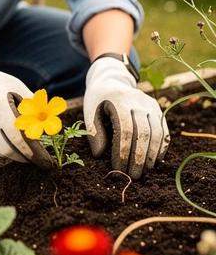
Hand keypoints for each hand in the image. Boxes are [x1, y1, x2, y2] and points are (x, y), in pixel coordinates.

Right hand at [0, 45, 53, 168]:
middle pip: (8, 149)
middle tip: (39, 160)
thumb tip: (53, 133)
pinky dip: (0, 145)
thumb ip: (35, 110)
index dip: (33, 153)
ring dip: (14, 152)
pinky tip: (3, 134)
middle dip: (26, 157)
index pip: (17, 138)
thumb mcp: (18, 89)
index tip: (47, 162)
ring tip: (23, 145)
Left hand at [83, 57, 167, 178]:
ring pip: (157, 133)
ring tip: (144, 171)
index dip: (123, 151)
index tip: (118, 168)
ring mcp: (151, 104)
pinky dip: (161, 147)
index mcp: (119, 99)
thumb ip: (93, 131)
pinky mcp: (158, 109)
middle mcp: (138, 100)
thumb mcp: (89, 110)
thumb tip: (99, 155)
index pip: (125, 130)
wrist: (111, 79)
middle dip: (139, 157)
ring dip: (152, 155)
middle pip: (143, 133)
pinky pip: (164, 131)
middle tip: (133, 175)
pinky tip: (155, 160)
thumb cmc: (98, 98)